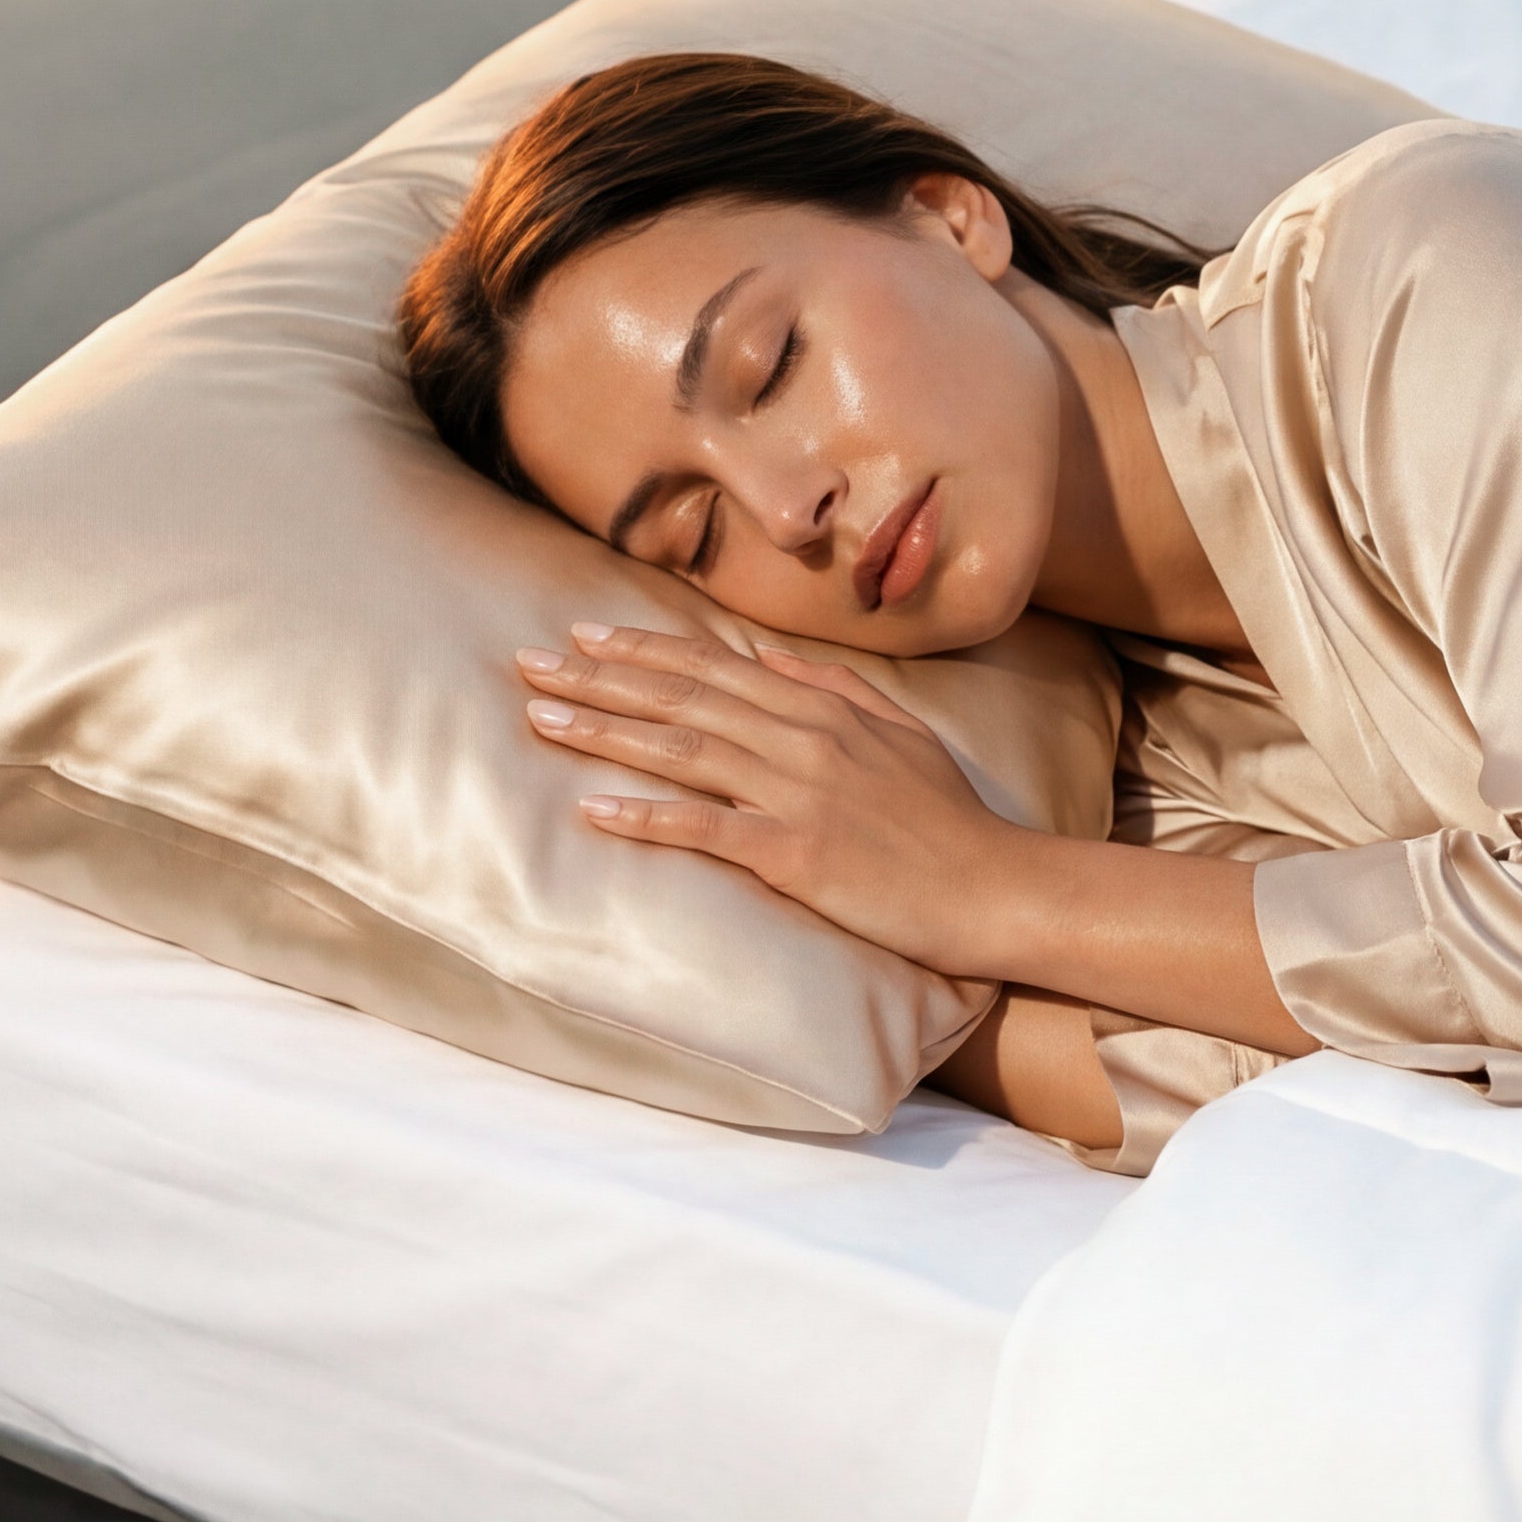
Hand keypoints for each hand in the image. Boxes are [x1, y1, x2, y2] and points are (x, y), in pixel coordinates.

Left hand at [517, 623, 1031, 970]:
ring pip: (682, 749)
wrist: (993, 885)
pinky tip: (595, 810)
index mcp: (821, 707)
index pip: (713, 666)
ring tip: (542, 718)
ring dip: (606, 730)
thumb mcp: (899, 733)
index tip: (583, 635)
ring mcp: (797, 791)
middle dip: (599, 677)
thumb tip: (768, 658)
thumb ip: (833, 688)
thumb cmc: (948, 819)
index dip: (642, 648)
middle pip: (681, 696)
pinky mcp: (795, 850)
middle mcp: (801, 736)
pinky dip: (648, 817)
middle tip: (529, 664)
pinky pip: (707, 828)